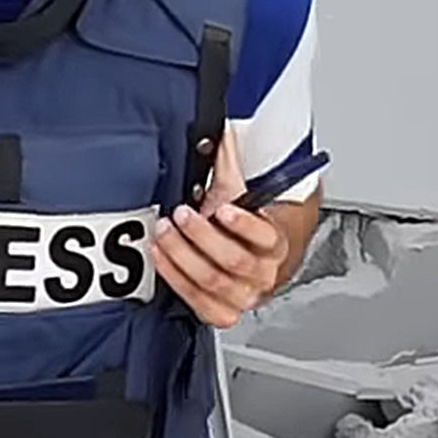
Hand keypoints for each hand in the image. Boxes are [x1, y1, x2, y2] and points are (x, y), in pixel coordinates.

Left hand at [153, 128, 287, 328]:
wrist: (261, 258)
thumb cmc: (249, 223)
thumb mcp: (242, 191)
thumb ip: (230, 161)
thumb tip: (218, 126)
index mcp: (276, 242)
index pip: (265, 235)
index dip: (243, 224)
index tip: (222, 208)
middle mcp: (264, 273)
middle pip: (233, 259)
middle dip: (201, 235)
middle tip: (180, 214)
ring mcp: (244, 295)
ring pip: (212, 280)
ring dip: (183, 255)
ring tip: (165, 231)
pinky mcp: (223, 311)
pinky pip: (197, 301)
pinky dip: (175, 277)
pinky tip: (161, 255)